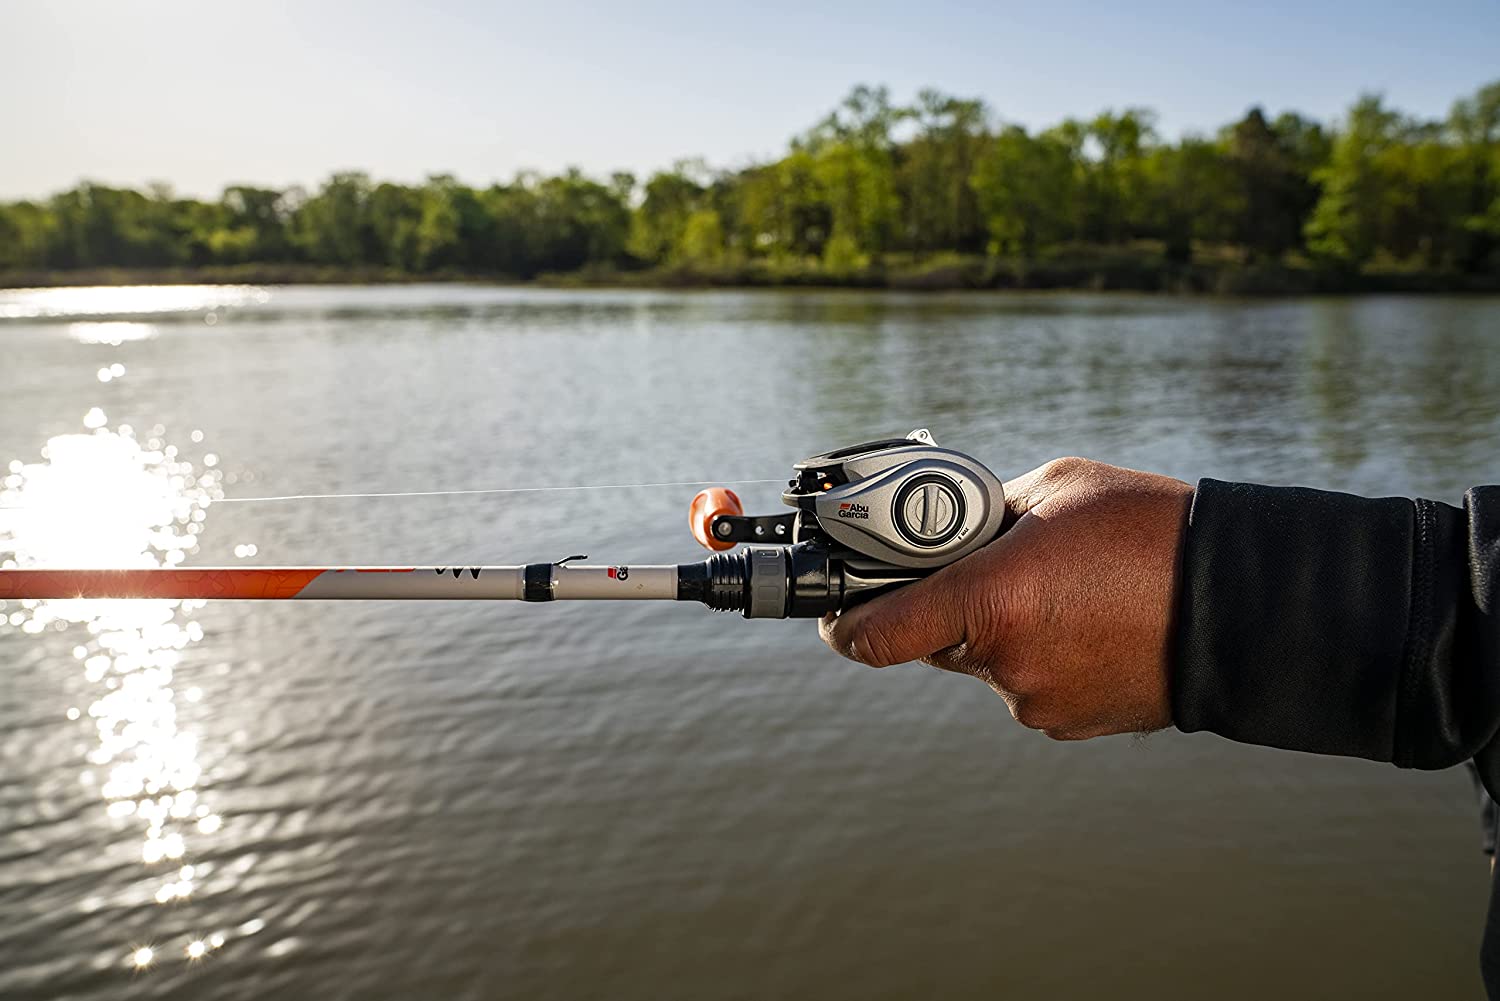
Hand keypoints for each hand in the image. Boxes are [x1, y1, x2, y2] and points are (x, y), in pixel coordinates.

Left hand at [819, 457, 1193, 739]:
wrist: (1248, 604)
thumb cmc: (1152, 530)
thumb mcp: (1055, 490)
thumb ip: (984, 513)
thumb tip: (947, 527)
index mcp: (988, 601)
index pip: (872, 635)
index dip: (844, 623)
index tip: (835, 612)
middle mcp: (1004, 664)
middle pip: (931, 642)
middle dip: (944, 608)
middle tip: (983, 569)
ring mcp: (1038, 703)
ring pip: (984, 664)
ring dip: (1000, 631)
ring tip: (1064, 591)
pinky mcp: (1071, 725)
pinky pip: (1029, 685)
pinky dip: (1041, 656)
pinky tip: (1087, 622)